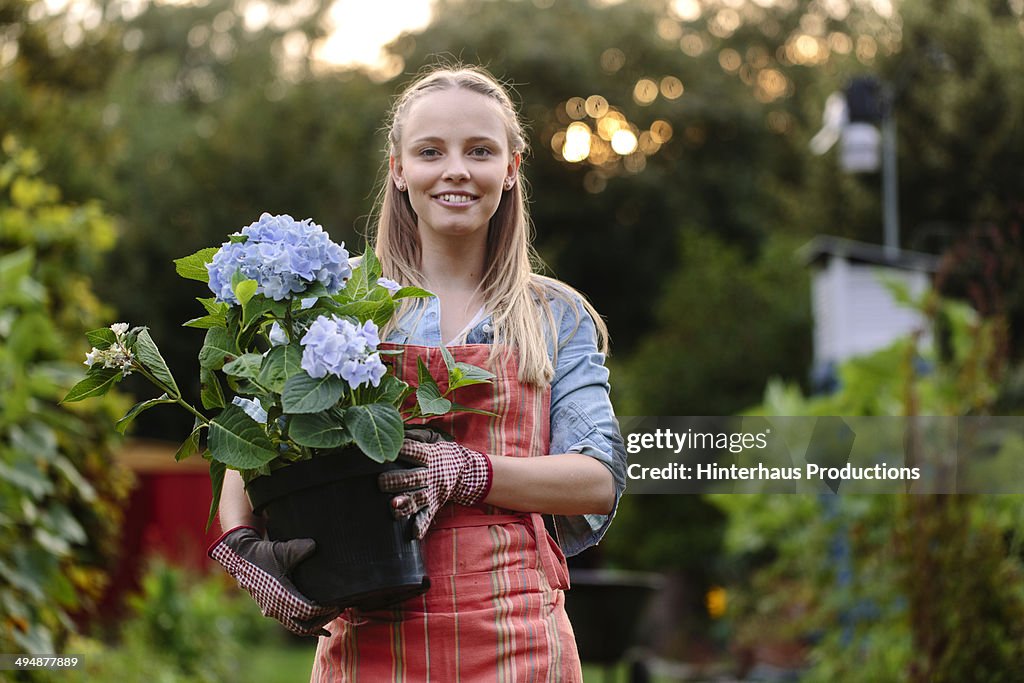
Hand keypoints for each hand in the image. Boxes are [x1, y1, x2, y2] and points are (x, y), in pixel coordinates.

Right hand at [209, 526, 339, 635]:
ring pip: (296, 628)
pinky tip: (316, 627)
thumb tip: (315, 545)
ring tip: (329, 620)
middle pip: (304, 627)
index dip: (325, 610)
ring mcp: (273, 611)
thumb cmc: (263, 554)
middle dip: (322, 621)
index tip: (337, 604)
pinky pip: (290, 624)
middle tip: (337, 611)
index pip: (308, 612)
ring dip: (314, 626)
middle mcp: (276, 608)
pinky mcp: (271, 609)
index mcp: (281, 596)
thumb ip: (301, 548)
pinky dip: (304, 626)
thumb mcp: (283, 549)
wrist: (241, 558)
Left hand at [378, 429, 492, 538]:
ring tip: (393, 506)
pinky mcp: (435, 505)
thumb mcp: (434, 439)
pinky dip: (421, 526)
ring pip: (419, 499)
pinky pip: (428, 517)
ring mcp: (433, 492)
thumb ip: (417, 435)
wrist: (467, 471)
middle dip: (397, 481)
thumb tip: (399, 430)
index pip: (416, 452)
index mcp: (430, 456)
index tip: (389, 451)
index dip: (404, 450)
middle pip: (414, 478)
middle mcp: (432, 475)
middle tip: (381, 482)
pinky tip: (413, 534)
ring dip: (406, 503)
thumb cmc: (442, 453)